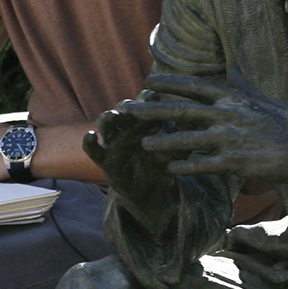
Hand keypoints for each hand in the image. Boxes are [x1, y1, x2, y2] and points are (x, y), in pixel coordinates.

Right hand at [84, 93, 180, 212]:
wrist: (154, 191)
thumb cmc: (165, 164)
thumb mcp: (177, 149)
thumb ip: (183, 136)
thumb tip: (198, 120)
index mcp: (144, 120)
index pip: (144, 103)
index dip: (147, 99)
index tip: (154, 97)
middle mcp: (127, 127)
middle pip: (123, 109)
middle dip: (126, 107)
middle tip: (132, 107)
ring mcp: (114, 142)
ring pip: (106, 124)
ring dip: (107, 119)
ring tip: (112, 116)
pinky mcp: (105, 159)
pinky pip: (93, 150)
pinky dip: (88, 142)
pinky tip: (89, 135)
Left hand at [122, 72, 287, 185]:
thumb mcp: (266, 99)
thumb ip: (243, 85)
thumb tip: (231, 68)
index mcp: (234, 98)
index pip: (194, 86)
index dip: (169, 84)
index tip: (147, 82)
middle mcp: (229, 115)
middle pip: (182, 111)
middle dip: (153, 110)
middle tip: (129, 110)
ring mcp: (231, 139)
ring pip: (188, 140)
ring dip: (163, 142)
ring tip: (143, 144)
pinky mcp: (236, 162)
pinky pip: (204, 164)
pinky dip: (186, 166)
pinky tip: (170, 168)